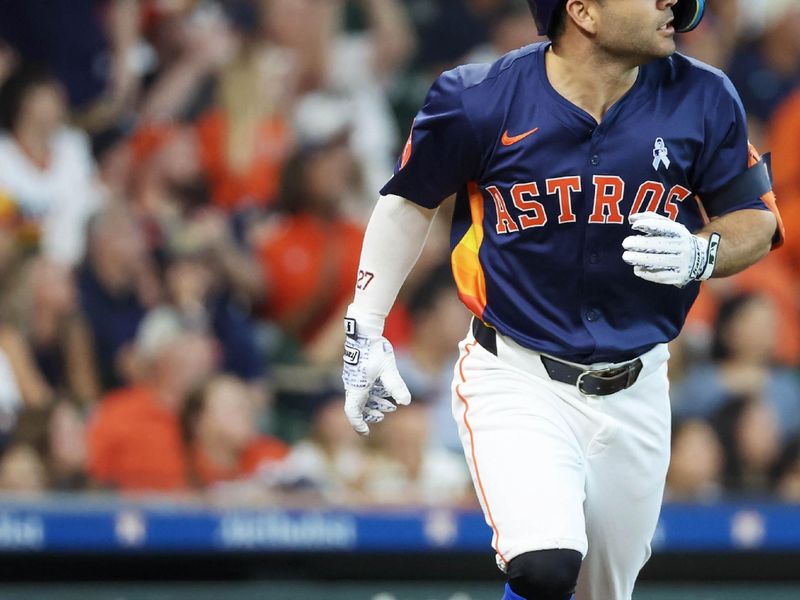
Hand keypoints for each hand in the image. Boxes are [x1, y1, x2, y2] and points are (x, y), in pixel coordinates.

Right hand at [342, 315, 410, 435]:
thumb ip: (396, 386)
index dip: (358, 424)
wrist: (364, 332)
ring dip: (375, 402)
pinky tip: (387, 390)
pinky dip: (375, 392)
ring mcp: (355, 377)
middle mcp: (353, 384)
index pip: (352, 412)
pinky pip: (364, 387)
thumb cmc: (375, 351)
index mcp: (356, 388)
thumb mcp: (388, 370)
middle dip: (371, 414)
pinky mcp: (358, 370)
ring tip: (391, 405)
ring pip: (363, 396)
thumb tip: (406, 402)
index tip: (366, 432)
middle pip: (358, 406)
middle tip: (384, 416)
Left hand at [622, 212, 718, 286]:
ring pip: (660, 261)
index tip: (634, 226)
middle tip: (625, 243)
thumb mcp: (669, 226)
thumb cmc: (676, 239)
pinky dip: (647, 273)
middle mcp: (683, 247)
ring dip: (641, 259)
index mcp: (680, 232)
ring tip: (626, 256)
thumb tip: (632, 218)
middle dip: (641, 244)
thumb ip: (651, 219)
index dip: (650, 225)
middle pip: (661, 245)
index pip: (666, 227)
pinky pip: (660, 275)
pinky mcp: (678, 277)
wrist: (700, 258)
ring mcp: (682, 263)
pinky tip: (637, 269)